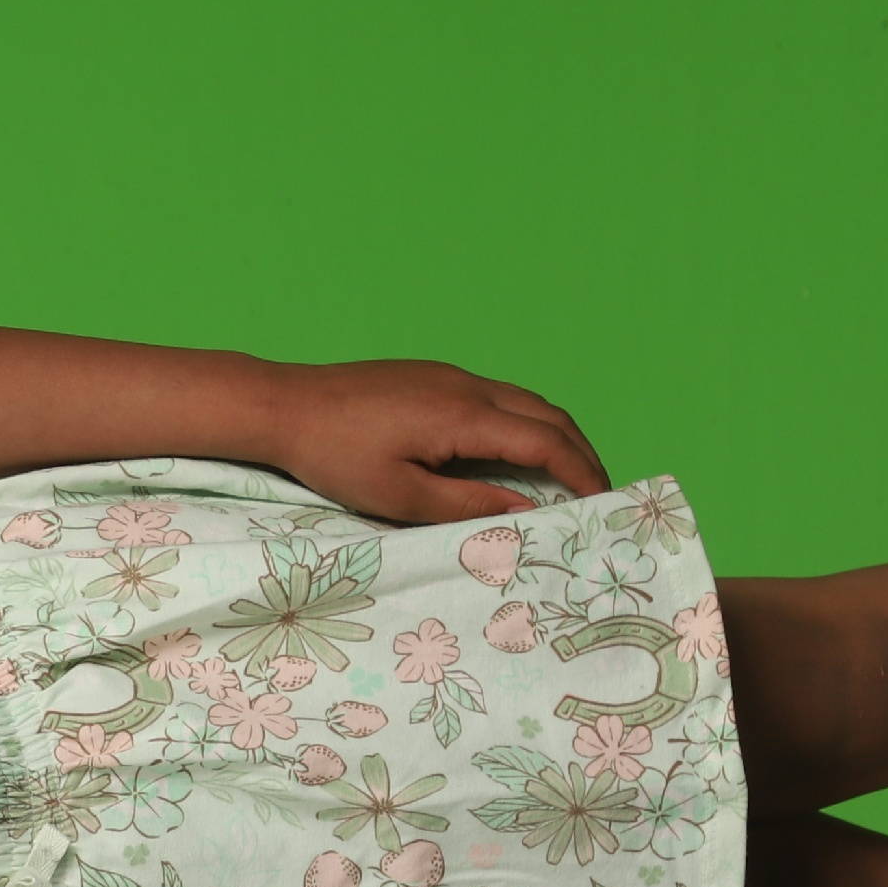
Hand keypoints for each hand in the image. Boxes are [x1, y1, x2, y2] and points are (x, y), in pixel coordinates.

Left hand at [262, 360, 610, 523]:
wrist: (283, 405)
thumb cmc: (334, 455)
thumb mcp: (399, 495)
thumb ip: (467, 504)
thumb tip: (525, 510)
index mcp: (464, 416)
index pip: (547, 442)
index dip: (583, 473)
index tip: (604, 502)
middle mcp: (467, 386)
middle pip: (548, 415)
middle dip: (582, 453)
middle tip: (598, 493)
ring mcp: (450, 375)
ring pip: (525, 401)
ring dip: (554, 436)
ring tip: (567, 476)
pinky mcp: (432, 375)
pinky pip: (497, 396)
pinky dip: (524, 423)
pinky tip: (517, 452)